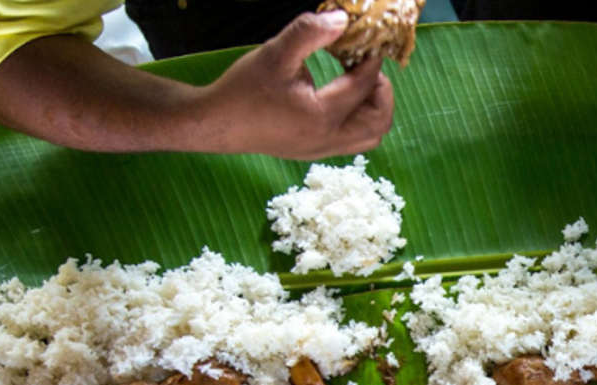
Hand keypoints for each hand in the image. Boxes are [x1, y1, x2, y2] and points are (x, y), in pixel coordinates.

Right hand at [195, 12, 393, 159]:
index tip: (368, 43)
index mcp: (322, 116)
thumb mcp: (275, 53)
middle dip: (381, 90)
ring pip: (370, 136)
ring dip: (373, 108)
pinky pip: (354, 141)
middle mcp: (329, 139)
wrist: (215, 123)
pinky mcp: (316, 152)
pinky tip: (342, 96)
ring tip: (358, 81)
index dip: (372, 61)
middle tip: (366, 65)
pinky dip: (359, 119)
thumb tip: (342, 19)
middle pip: (379, 120)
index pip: (363, 87)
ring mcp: (324, 150)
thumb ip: (309, 33)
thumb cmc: (242, 89)